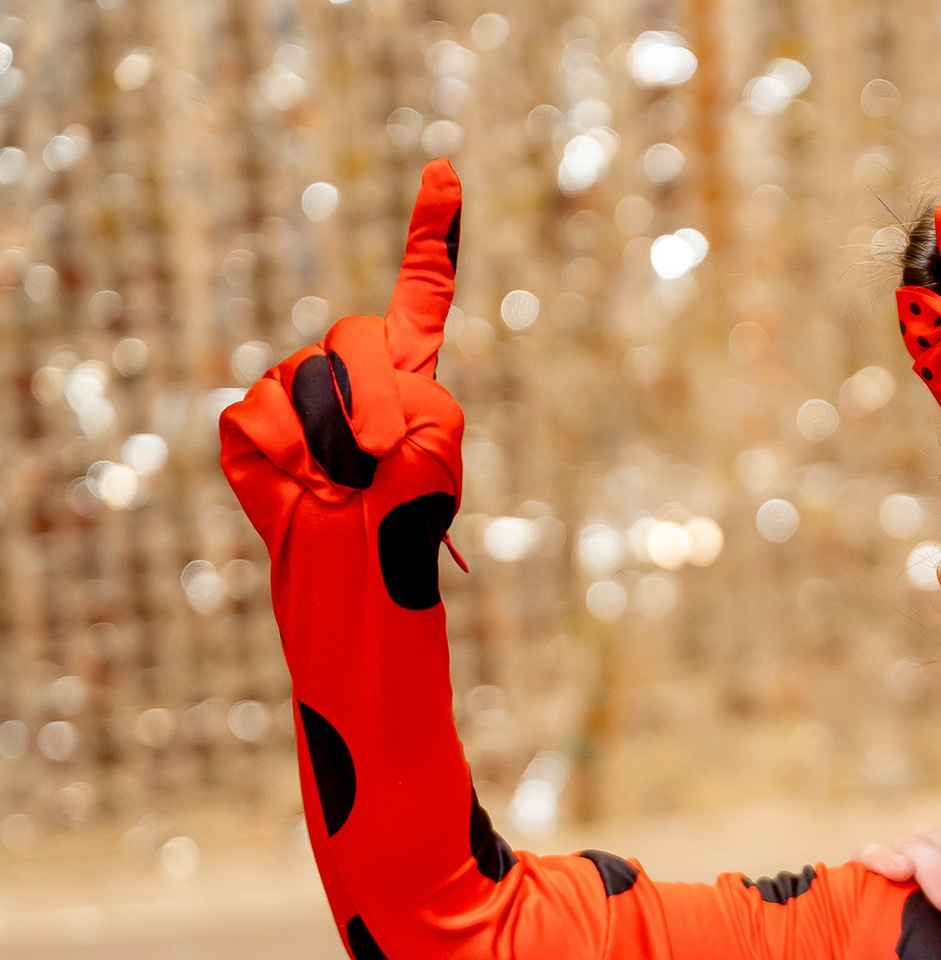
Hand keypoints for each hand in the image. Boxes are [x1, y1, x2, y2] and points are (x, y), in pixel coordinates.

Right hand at [219, 163, 464, 533]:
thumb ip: (412, 395)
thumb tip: (346, 395)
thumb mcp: (437, 446)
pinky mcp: (250, 421)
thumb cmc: (408, 512)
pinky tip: (304, 482)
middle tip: (381, 454)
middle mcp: (348, 367)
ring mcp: (294, 388)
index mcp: (406, 368)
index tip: (447, 171)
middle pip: (355, 336)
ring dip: (335, 438)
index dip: (434, 232)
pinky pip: (262, 411)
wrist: (361, 563)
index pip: (421, 289)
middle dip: (372, 397)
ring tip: (346, 481)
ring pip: (307, 378)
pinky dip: (290, 452)